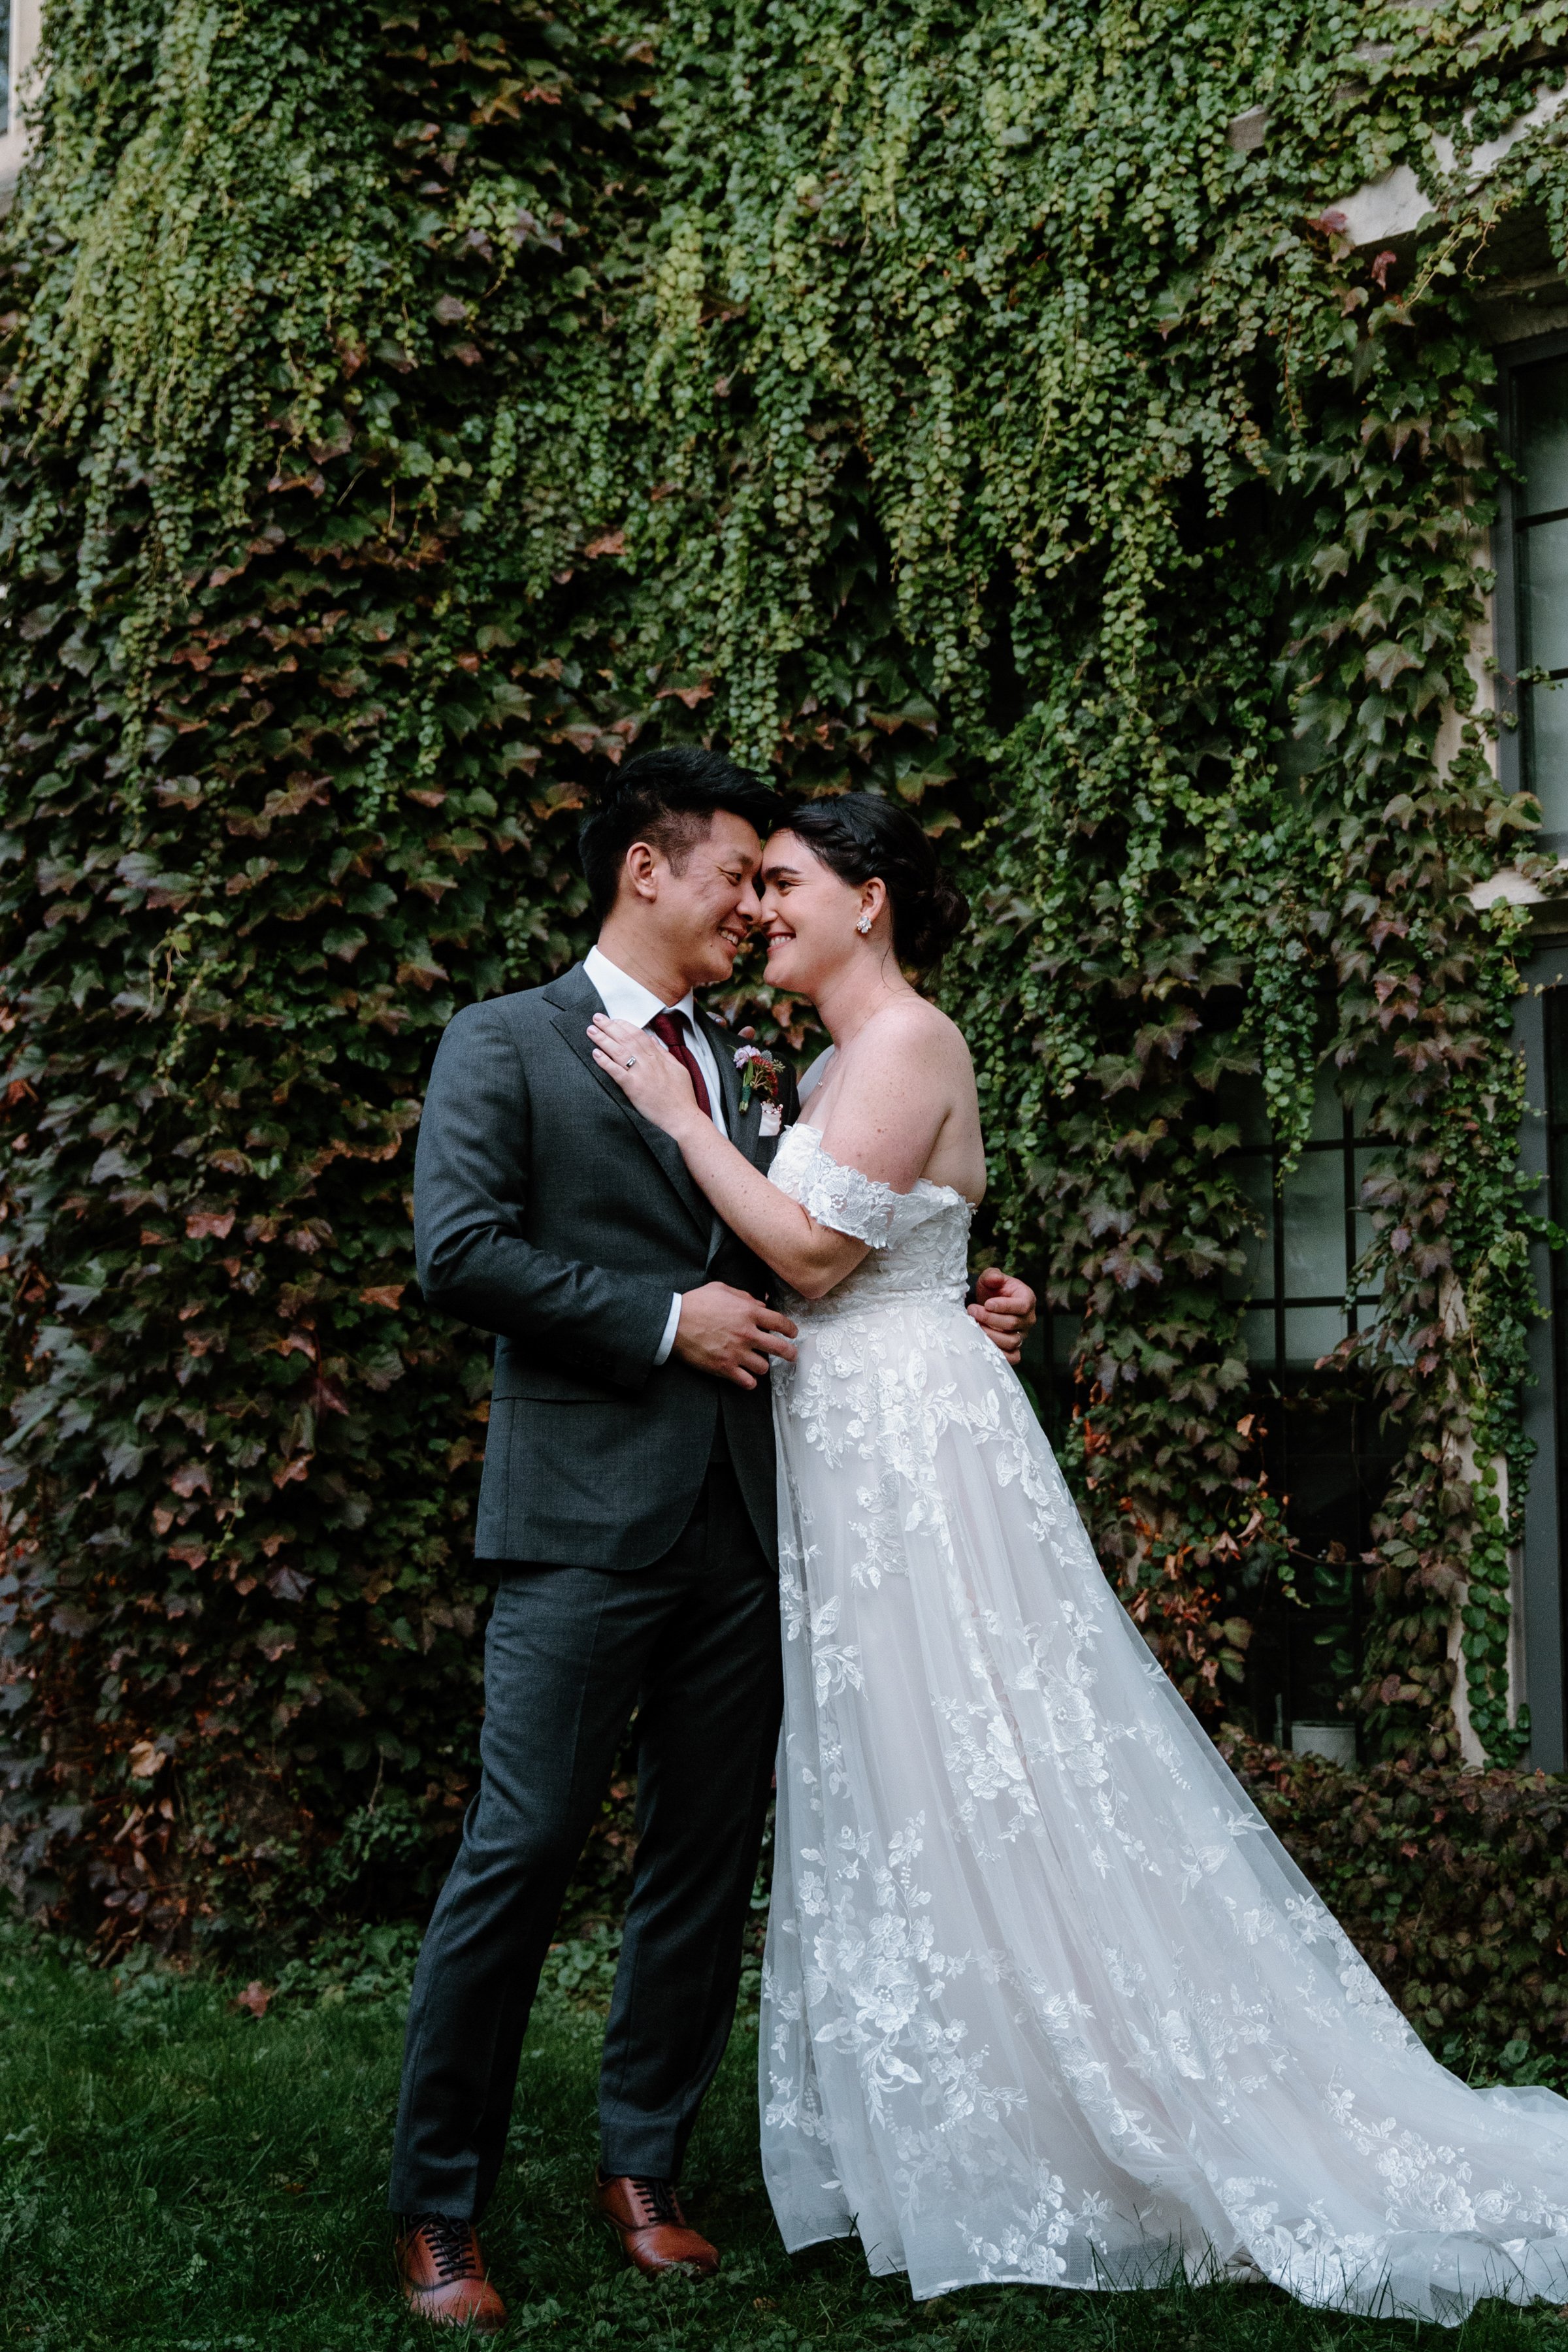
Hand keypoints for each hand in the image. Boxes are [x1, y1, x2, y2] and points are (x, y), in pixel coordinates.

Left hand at [588, 1013, 700, 1138]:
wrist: (682, 1117)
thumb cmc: (681, 1097)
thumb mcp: (678, 1069)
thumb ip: (664, 1053)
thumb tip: (653, 1040)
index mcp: (659, 1057)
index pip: (639, 1035)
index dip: (624, 1025)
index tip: (614, 1020)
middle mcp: (649, 1063)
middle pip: (626, 1039)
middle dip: (610, 1026)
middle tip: (597, 1018)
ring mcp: (641, 1074)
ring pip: (619, 1052)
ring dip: (603, 1039)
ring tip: (591, 1031)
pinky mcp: (634, 1088)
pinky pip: (617, 1072)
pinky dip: (605, 1062)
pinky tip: (596, 1054)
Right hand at [672, 1282, 797, 1389]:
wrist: (674, 1322)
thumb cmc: (696, 1303)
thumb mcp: (721, 1289)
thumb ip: (745, 1296)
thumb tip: (762, 1303)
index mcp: (748, 1313)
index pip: (780, 1322)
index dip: (790, 1329)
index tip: (793, 1333)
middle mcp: (747, 1334)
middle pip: (779, 1348)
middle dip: (789, 1353)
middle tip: (792, 1356)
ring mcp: (736, 1352)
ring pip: (764, 1367)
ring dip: (763, 1366)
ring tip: (758, 1364)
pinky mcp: (724, 1367)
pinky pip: (747, 1381)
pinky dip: (749, 1382)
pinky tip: (747, 1378)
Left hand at [968, 1265, 1036, 1366]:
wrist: (987, 1303)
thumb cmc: (992, 1290)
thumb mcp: (990, 1278)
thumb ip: (992, 1276)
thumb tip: (994, 1278)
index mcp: (1027, 1299)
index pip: (1021, 1306)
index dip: (1004, 1306)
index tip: (986, 1304)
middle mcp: (1028, 1319)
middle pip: (1012, 1324)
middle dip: (989, 1318)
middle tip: (972, 1311)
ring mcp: (1022, 1335)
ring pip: (1011, 1341)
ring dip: (990, 1335)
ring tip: (974, 1325)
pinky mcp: (1015, 1347)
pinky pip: (1013, 1357)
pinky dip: (1000, 1355)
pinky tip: (984, 1345)